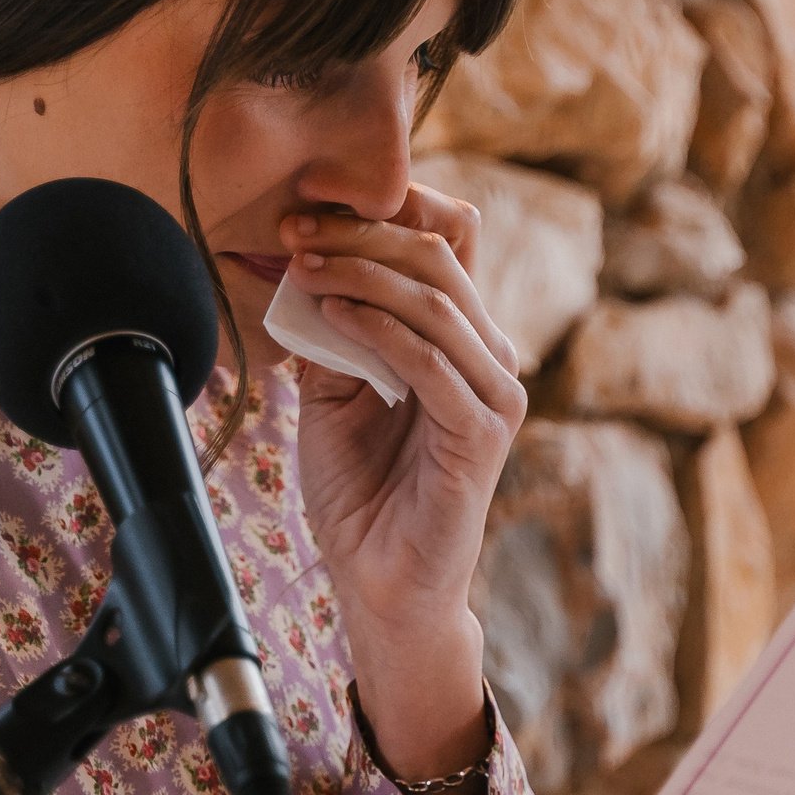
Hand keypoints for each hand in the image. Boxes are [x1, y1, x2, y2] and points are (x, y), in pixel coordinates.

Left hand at [282, 188, 522, 780]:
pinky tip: (332, 312)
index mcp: (460, 340)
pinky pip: (432, 360)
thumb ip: (334, 334)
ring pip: (439, 300)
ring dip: (364, 271)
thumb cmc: (362, 493)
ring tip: (307, 264)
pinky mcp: (483, 433)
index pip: (448, 244)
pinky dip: (379, 328)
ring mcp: (495, 394)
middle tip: (299, 227)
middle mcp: (489, 357)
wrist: (380, 584)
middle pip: (442, 257)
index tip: (310, 210)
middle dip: (365, 233)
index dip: (387, 212)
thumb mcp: (334, 394)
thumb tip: (307, 267)